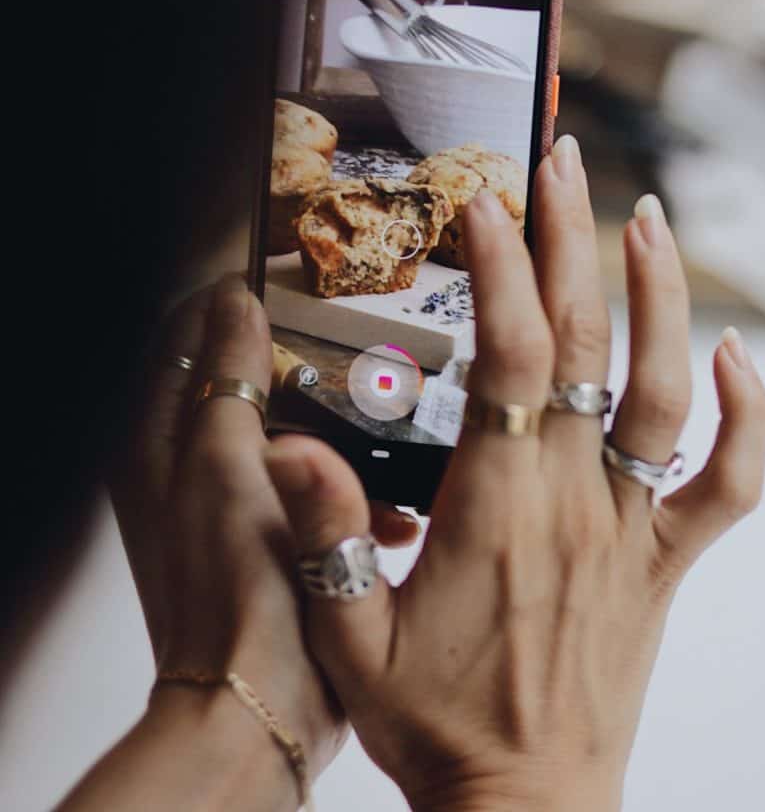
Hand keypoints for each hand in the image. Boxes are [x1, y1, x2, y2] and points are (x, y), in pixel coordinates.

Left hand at [111, 274, 418, 803]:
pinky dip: (341, 480)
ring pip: (278, 424)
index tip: (285, 284)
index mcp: (157, 440)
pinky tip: (385, 502)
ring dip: (330, 424)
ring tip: (380, 427)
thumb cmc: (236, 591)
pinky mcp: (263, 533)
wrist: (257, 703)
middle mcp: (179, 465)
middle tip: (349, 349)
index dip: (229, 302)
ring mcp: (222, 500)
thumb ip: (228, 378)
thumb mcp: (229, 464)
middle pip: (234, 375)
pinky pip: (304, 479)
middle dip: (296, 361)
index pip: (182, 333)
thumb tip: (233, 303)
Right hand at [265, 138, 764, 811]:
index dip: (497, 272)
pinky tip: (737, 355)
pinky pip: (731, 484)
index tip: (484, 203)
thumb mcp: (351, 636)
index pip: (505, 359)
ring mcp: (632, 530)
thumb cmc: (439, 725)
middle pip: (585, 346)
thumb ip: (325, 534)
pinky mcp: (668, 563)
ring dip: (660, 299)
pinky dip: (747, 417)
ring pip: (666, 394)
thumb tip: (292, 445)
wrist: (527, 809)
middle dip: (572, 243)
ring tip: (645, 220)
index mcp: (496, 508)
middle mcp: (575, 501)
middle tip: (564, 165)